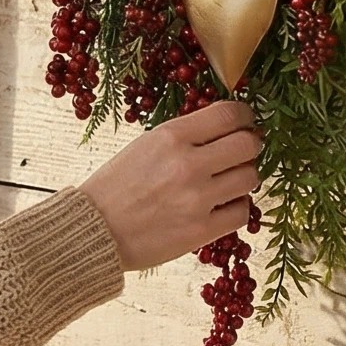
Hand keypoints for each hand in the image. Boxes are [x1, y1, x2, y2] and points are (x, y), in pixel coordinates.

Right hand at [79, 101, 262, 273]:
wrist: (95, 229)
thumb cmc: (116, 185)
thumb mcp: (145, 145)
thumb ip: (185, 135)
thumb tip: (225, 128)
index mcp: (171, 137)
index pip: (229, 115)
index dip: (244, 115)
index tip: (245, 121)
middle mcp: (188, 164)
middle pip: (248, 144)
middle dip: (250, 144)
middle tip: (243, 150)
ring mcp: (197, 199)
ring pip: (250, 177)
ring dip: (244, 175)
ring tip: (229, 179)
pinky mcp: (202, 230)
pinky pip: (242, 211)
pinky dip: (237, 206)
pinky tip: (222, 204)